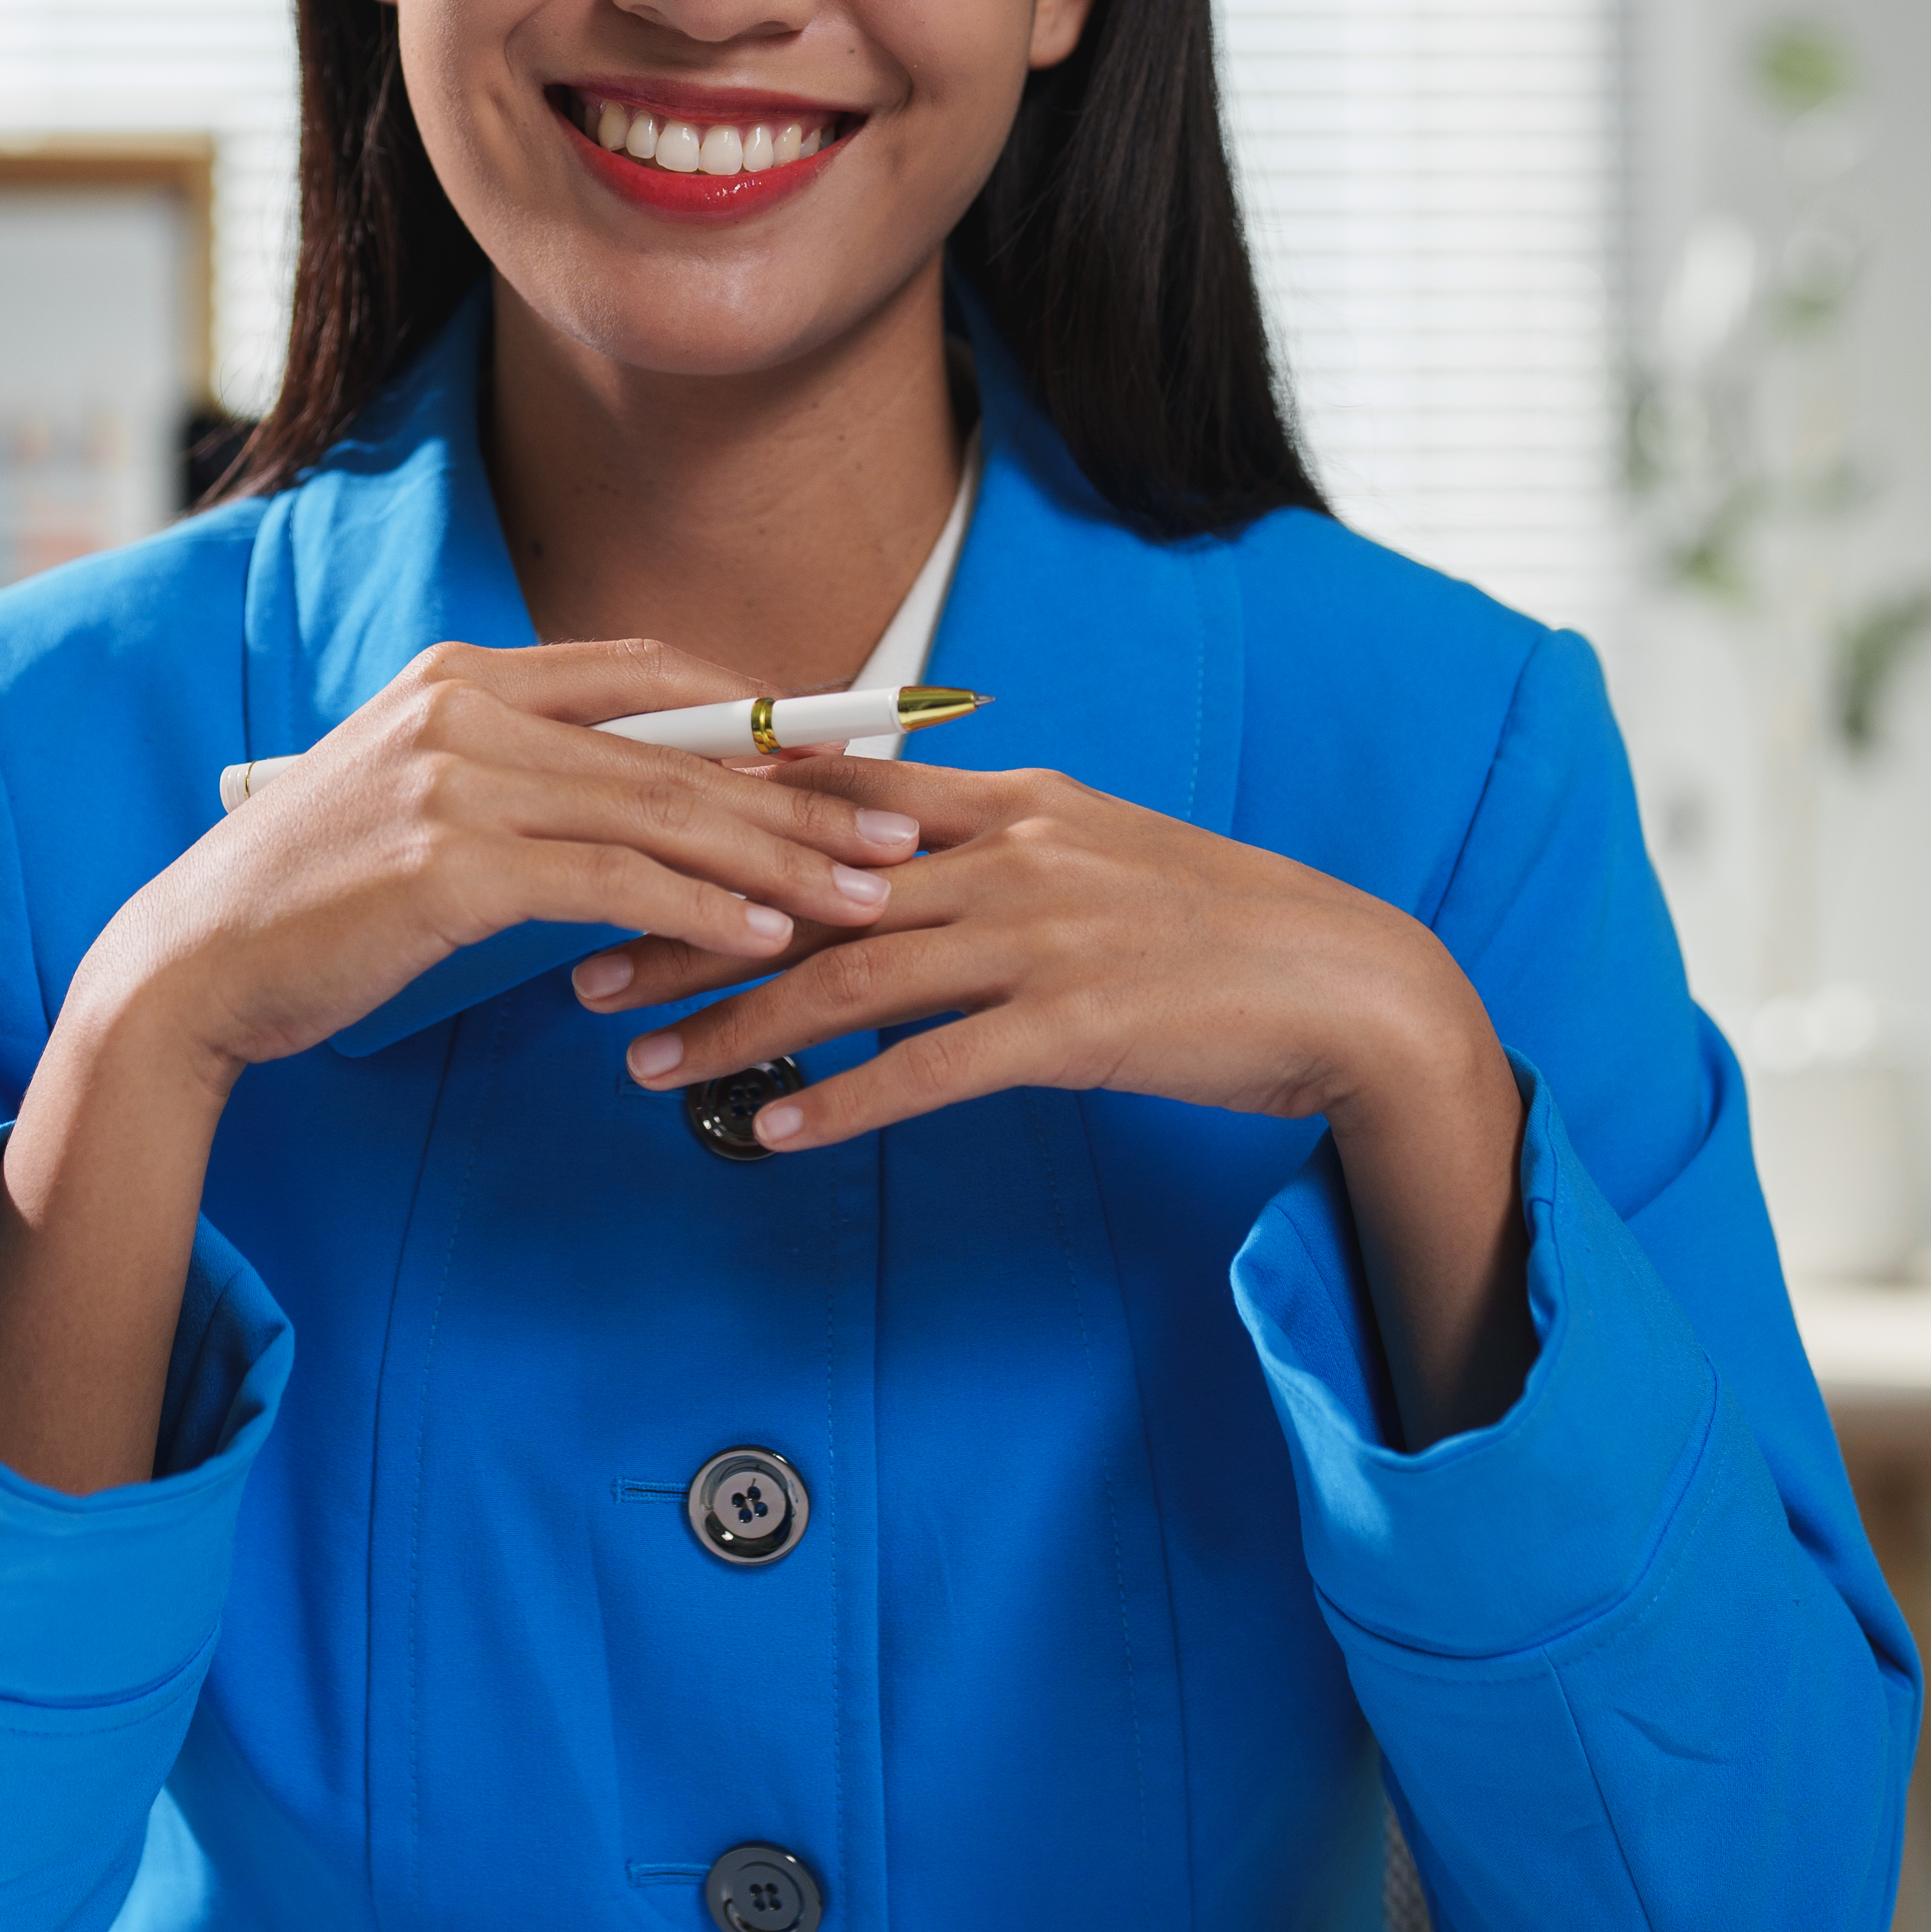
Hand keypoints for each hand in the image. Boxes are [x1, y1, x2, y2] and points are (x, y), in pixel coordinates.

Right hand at [0, 648, 923, 1492]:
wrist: (194, 967)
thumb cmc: (317, 899)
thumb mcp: (426, 806)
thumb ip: (529, 781)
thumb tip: (656, 798)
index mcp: (464, 676)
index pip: (651, 673)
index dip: (763, 710)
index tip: (855, 748)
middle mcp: (464, 706)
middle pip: (679, 744)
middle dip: (805, 790)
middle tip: (906, 824)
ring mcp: (455, 777)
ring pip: (663, 812)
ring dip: (781, 860)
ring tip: (869, 895)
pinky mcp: (451, 861)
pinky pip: (613, 882)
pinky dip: (703, 912)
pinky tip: (769, 942)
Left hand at [575, 757, 1532, 1448]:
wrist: (1347, 985)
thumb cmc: (1210, 928)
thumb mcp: (1088, 849)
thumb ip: (977, 839)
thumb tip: (866, 846)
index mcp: (1008, 803)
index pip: (830, 796)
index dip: (716, 819)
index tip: (620, 846)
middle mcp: (1011, 857)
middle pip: (811, 891)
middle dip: (685, 932)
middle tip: (583, 974)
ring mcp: (1043, 940)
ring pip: (851, 981)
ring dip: (736, 1027)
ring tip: (643, 1068)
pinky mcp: (1075, 1029)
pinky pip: (932, 1070)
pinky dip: (842, 1104)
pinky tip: (769, 1135)